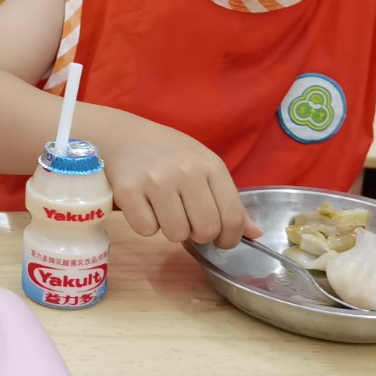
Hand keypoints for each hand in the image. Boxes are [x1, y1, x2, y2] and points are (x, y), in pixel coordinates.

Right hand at [102, 117, 259, 245]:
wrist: (122, 134)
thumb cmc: (167, 152)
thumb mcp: (203, 166)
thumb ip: (229, 200)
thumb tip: (254, 234)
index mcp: (210, 164)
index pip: (231, 216)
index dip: (229, 238)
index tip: (221, 240)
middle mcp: (185, 171)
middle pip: (205, 230)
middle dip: (198, 235)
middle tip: (188, 223)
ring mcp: (156, 181)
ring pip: (175, 234)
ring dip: (170, 229)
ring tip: (164, 210)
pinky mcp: (128, 190)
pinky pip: (146, 230)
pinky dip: (145, 224)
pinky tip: (143, 206)